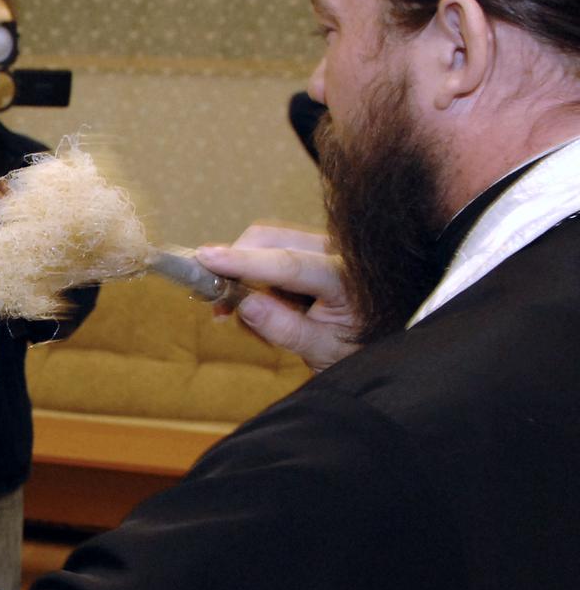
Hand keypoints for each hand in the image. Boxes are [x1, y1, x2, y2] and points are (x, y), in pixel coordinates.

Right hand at [196, 224, 360, 371]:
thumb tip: (243, 304)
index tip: (206, 259)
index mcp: (346, 278)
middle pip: (271, 239)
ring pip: (267, 240)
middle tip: (215, 303)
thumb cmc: (357, 348)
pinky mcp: (314, 248)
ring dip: (243, 271)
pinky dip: (253, 273)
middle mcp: (337, 250)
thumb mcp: (322, 351)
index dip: (243, 261)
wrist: (384, 339)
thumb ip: (285, 329)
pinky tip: (256, 304)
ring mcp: (325, 245)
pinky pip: (272, 249)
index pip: (288, 264)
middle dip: (236, 262)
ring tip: (237, 312)